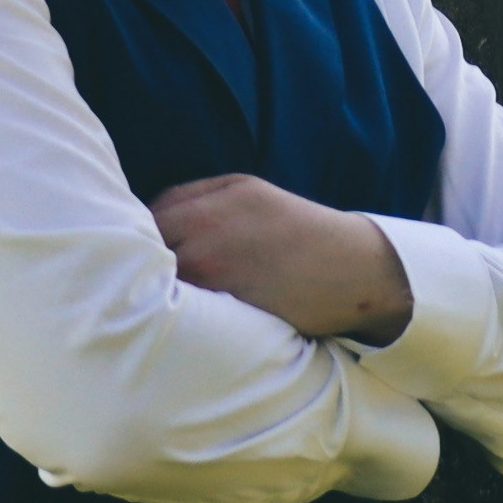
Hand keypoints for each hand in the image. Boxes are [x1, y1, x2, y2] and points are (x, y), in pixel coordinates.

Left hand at [150, 175, 414, 342]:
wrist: (353, 270)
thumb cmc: (300, 228)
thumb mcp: (250, 190)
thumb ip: (198, 194)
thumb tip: (151, 213)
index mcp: (216, 201)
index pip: (151, 216)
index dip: (148, 233)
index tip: (155, 246)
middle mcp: (210, 234)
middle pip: (150, 251)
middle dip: (151, 262)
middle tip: (160, 273)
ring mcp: (217, 273)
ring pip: (165, 283)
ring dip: (166, 288)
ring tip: (177, 294)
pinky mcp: (228, 307)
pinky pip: (188, 310)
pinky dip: (187, 311)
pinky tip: (197, 312)